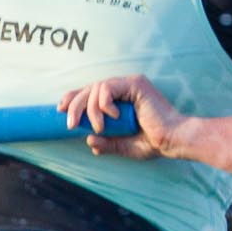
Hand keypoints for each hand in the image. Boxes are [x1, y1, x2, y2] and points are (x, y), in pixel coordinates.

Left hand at [61, 75, 189, 161]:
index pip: (91, 92)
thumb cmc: (153, 142)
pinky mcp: (135, 84)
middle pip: (89, 88)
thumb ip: (108, 143)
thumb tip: (90, 141)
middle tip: (70, 124)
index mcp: (121, 99)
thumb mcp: (124, 145)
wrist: (171, 140)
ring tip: (100, 127)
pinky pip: (107, 88)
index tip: (60, 109)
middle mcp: (124, 88)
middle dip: (74, 105)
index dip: (73, 97)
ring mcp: (130, 84)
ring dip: (90, 109)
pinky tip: (113, 116)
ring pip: (95, 88)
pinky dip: (104, 103)